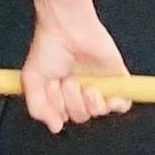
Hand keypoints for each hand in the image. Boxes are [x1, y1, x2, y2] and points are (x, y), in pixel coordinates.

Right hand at [19, 16, 133, 134]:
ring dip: (88, 100)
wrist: (67, 28)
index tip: (51, 90)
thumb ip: (37, 108)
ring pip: (98, 112)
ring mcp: (99, 87)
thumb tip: (55, 127)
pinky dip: (115, 103)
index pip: (64, 117)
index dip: (58, 109)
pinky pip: (122, 105)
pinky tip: (102, 91)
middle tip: (66, 81)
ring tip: (82, 82)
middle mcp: (80, 92)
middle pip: (81, 116)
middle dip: (71, 101)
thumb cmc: (48, 47)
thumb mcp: (31, 80)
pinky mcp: (116, 80)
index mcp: (62, 94)